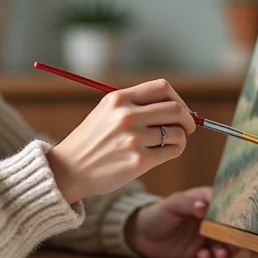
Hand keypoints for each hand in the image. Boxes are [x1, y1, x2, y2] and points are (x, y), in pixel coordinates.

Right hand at [46, 79, 195, 204]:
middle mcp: (126, 116)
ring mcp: (133, 139)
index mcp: (118, 99)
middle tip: (187, 128)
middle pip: (176, 109)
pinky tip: (162, 153)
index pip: (162, 88)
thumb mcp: (107, 112)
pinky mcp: (139, 161)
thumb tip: (179, 108)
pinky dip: (175, 150)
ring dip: (180, 138)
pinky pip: (173, 151)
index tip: (181, 110)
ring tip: (169, 143)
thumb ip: (137, 105)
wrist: (69, 170)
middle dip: (188, 119)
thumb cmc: (92, 141)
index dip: (178, 98)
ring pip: (178, 133)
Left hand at [124, 186, 235, 257]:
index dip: (234, 212)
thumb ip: (188, 204)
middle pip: (231, 228)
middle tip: (231, 243)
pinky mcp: (201, 253)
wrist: (142, 236)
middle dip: (234, 237)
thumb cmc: (157, 214)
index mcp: (206, 202)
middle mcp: (211, 221)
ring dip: (226, 250)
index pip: (226, 205)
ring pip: (225, 245)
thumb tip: (204, 206)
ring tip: (219, 254)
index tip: (237, 221)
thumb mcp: (171, 205)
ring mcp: (207, 238)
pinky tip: (202, 256)